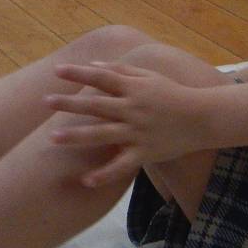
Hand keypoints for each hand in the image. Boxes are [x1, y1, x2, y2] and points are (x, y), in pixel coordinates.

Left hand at [47, 62, 205, 186]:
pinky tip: (85, 181)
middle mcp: (133, 109)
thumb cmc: (173, 94)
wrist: (202, 118)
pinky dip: (104, 175)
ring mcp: (138, 132)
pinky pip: (121, 166)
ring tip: (52, 138)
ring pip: (102, 134)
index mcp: (134, 88)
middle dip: (69, 103)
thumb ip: (121, 71)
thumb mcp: (150, 77)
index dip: (79, 73)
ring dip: (76, 136)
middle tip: (44, 102)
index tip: (57, 71)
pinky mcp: (145, 153)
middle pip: (96, 105)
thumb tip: (94, 65)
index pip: (101, 77)